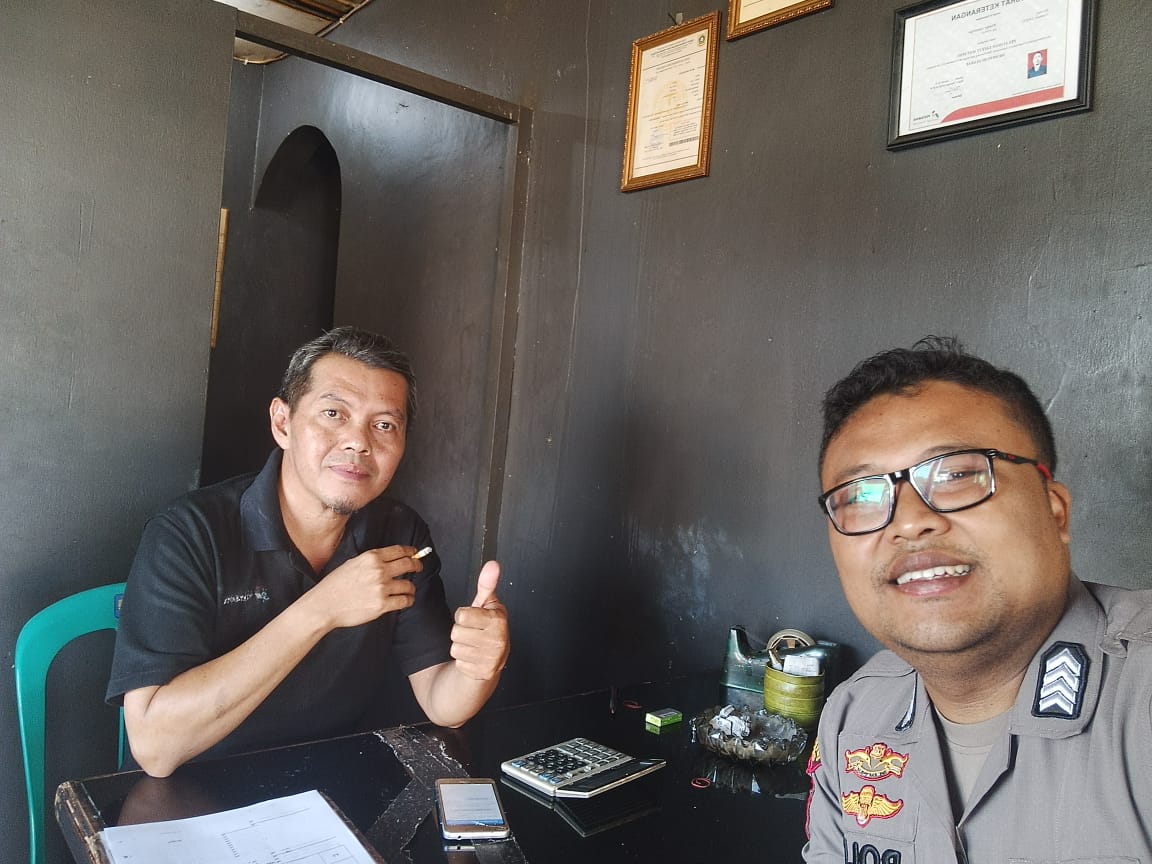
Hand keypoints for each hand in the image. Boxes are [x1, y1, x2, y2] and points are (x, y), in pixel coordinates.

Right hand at [308, 546, 419, 628]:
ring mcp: (381, 588)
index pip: (398, 550)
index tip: (414, 553)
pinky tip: (406, 600)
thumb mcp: (351, 563)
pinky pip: (404, 601)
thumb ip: (370, 561)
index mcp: (371, 558)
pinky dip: (408, 600)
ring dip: (410, 587)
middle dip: (417, 565)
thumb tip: (385, 561)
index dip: (410, 551)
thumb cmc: (334, 586)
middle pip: (408, 564)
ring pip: (408, 584)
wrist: (324, 605)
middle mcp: (379, 570)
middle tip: (418, 567)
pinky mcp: (382, 604)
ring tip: (408, 590)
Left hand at [450, 560, 508, 679]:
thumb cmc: (488, 628)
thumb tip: (492, 564)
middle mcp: (498, 640)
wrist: (493, 659)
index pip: (462, 615)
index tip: (475, 619)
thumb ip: (487, 584)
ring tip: (473, 646)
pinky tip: (473, 658)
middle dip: (461, 632)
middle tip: (474, 633)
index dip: (464, 616)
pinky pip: (458, 662)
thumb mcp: (487, 604)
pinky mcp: (483, 673)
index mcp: (498, 620)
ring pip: (455, 648)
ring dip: (461, 647)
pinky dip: (463, 661)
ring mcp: (491, 658)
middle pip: (456, 632)